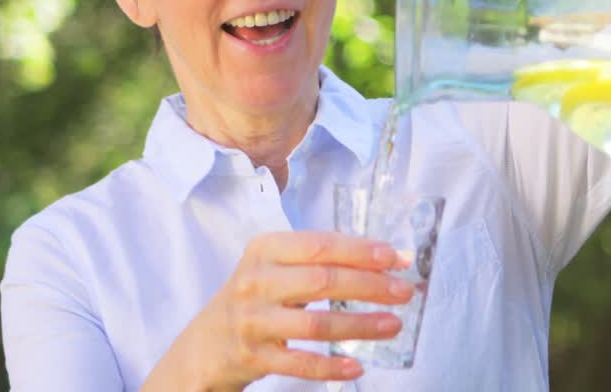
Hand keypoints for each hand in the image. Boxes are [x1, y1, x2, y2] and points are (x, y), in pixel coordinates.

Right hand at [146, 231, 411, 389]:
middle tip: (404, 291)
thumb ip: (325, 259)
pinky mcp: (253, 356)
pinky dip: (330, 366)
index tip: (396, 258)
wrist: (206, 343)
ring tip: (393, 324)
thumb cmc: (257, 296)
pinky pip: (299, 364)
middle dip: (369, 285)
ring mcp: (253, 321)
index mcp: (265, 249)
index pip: (320, 245)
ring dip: (360, 325)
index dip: (361, 250)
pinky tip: (357, 366)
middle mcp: (256, 282)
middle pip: (322, 281)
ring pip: (315, 325)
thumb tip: (389, 259)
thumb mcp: (277, 266)